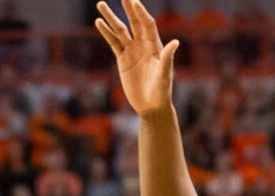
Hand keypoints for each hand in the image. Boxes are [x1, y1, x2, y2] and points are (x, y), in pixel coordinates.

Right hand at [96, 0, 178, 116]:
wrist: (152, 107)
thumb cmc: (162, 91)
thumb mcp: (165, 74)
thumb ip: (168, 58)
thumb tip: (175, 42)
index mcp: (155, 46)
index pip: (147, 24)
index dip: (141, 12)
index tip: (134, 1)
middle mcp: (143, 45)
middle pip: (134, 22)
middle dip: (128, 7)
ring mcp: (132, 52)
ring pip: (120, 30)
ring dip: (111, 18)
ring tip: (101, 4)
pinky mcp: (123, 60)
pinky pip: (113, 43)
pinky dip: (106, 33)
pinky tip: (99, 23)